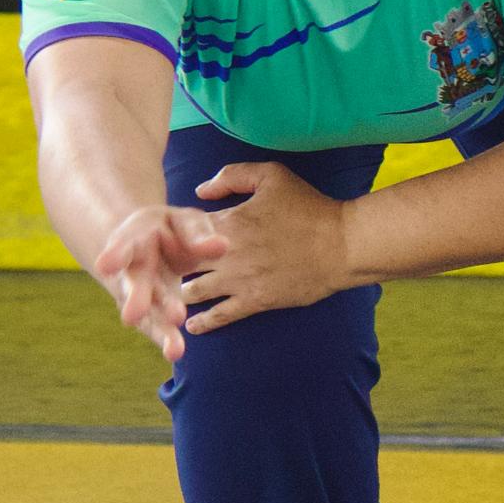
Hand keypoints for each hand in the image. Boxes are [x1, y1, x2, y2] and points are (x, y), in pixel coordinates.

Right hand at [90, 201, 231, 359]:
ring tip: (172, 347)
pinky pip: (158, 328)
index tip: (106, 266)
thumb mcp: (183, 222)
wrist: (153, 246)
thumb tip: (222, 247)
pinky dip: (166, 340)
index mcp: (135, 238)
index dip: (114, 255)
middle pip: (132, 285)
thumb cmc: (170, 230)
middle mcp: (133, 270)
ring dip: (159, 328)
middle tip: (132, 316)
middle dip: (135, 300)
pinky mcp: (153, 313)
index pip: (123, 245)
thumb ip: (199, 233)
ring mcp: (141, 295)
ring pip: (148, 313)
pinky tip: (174, 353)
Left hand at [178, 161, 360, 334]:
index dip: (170, 235)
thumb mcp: (272, 176)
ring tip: (172, 298)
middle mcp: (226, 253)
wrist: (342, 244)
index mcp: (227, 221)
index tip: (166, 240)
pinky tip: (192, 326)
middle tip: (161, 272)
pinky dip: (203, 323)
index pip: (181, 230)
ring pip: (193, 293)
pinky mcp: (255, 301)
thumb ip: (232, 176)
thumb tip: (201, 190)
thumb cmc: (309, 207)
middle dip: (167, 268)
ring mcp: (239, 280)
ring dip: (179, 295)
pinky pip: (220, 316)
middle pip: (180, 264)